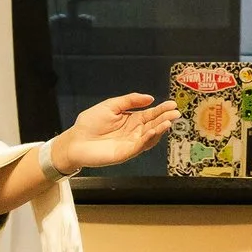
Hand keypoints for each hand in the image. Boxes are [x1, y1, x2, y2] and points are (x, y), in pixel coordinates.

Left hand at [51, 93, 176, 173]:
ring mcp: (131, 143)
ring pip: (150, 136)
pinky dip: (148, 138)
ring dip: (160, 129)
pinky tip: (153, 130)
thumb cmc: (90, 123)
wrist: (76, 140)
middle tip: (176, 113)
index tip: (172, 104)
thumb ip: (130, 101)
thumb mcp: (111, 105)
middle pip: (153, 125)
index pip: (150, 114)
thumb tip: (150, 98)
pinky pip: (140, 146)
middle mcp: (134, 132)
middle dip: (165, 119)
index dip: (161, 109)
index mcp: (131, 120)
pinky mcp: (126, 153)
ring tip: (168, 121)